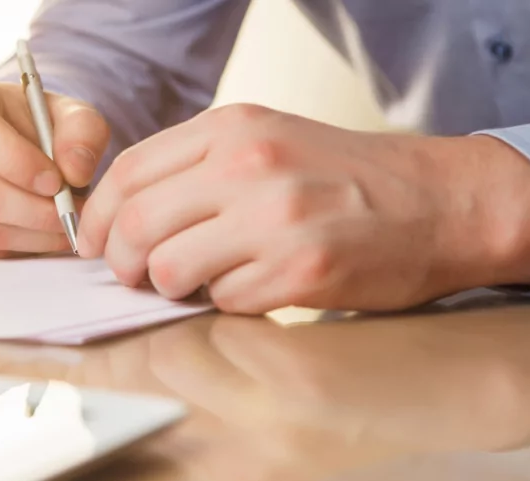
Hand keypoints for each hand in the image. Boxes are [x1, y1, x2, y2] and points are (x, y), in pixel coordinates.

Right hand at [0, 80, 108, 257]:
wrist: (18, 146)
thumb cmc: (40, 125)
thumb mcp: (71, 114)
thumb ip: (83, 132)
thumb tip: (76, 171)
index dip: (18, 162)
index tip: (56, 180)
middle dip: (35, 210)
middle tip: (72, 212)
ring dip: (34, 234)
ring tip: (66, 223)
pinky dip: (21, 246)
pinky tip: (44, 233)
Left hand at [78, 103, 529, 312]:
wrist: (437, 201)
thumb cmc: (343, 178)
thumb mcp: (265, 141)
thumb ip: (194, 168)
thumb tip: (124, 215)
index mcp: (231, 128)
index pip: (128, 172)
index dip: (98, 217)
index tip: (92, 243)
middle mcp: (249, 166)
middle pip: (138, 224)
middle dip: (123, 262)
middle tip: (134, 276)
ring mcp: (275, 217)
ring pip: (171, 270)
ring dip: (173, 288)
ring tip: (198, 282)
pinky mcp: (301, 270)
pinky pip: (225, 301)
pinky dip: (227, 303)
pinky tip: (252, 287)